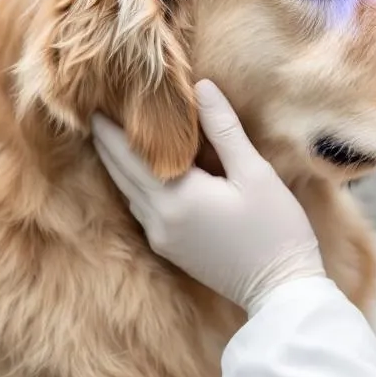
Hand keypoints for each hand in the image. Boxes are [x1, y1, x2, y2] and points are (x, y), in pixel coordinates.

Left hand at [91, 80, 324, 314]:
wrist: (281, 289)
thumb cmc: (275, 227)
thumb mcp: (255, 172)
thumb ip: (224, 129)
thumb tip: (202, 86)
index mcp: (178, 197)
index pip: (131, 155)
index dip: (111, 131)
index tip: (95, 106)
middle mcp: (160, 219)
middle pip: (122, 175)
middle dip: (107, 146)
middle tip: (94, 117)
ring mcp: (163, 238)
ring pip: (129, 194)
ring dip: (118, 167)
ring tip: (111, 141)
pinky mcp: (171, 250)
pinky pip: (142, 211)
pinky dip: (134, 188)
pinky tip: (139, 177)